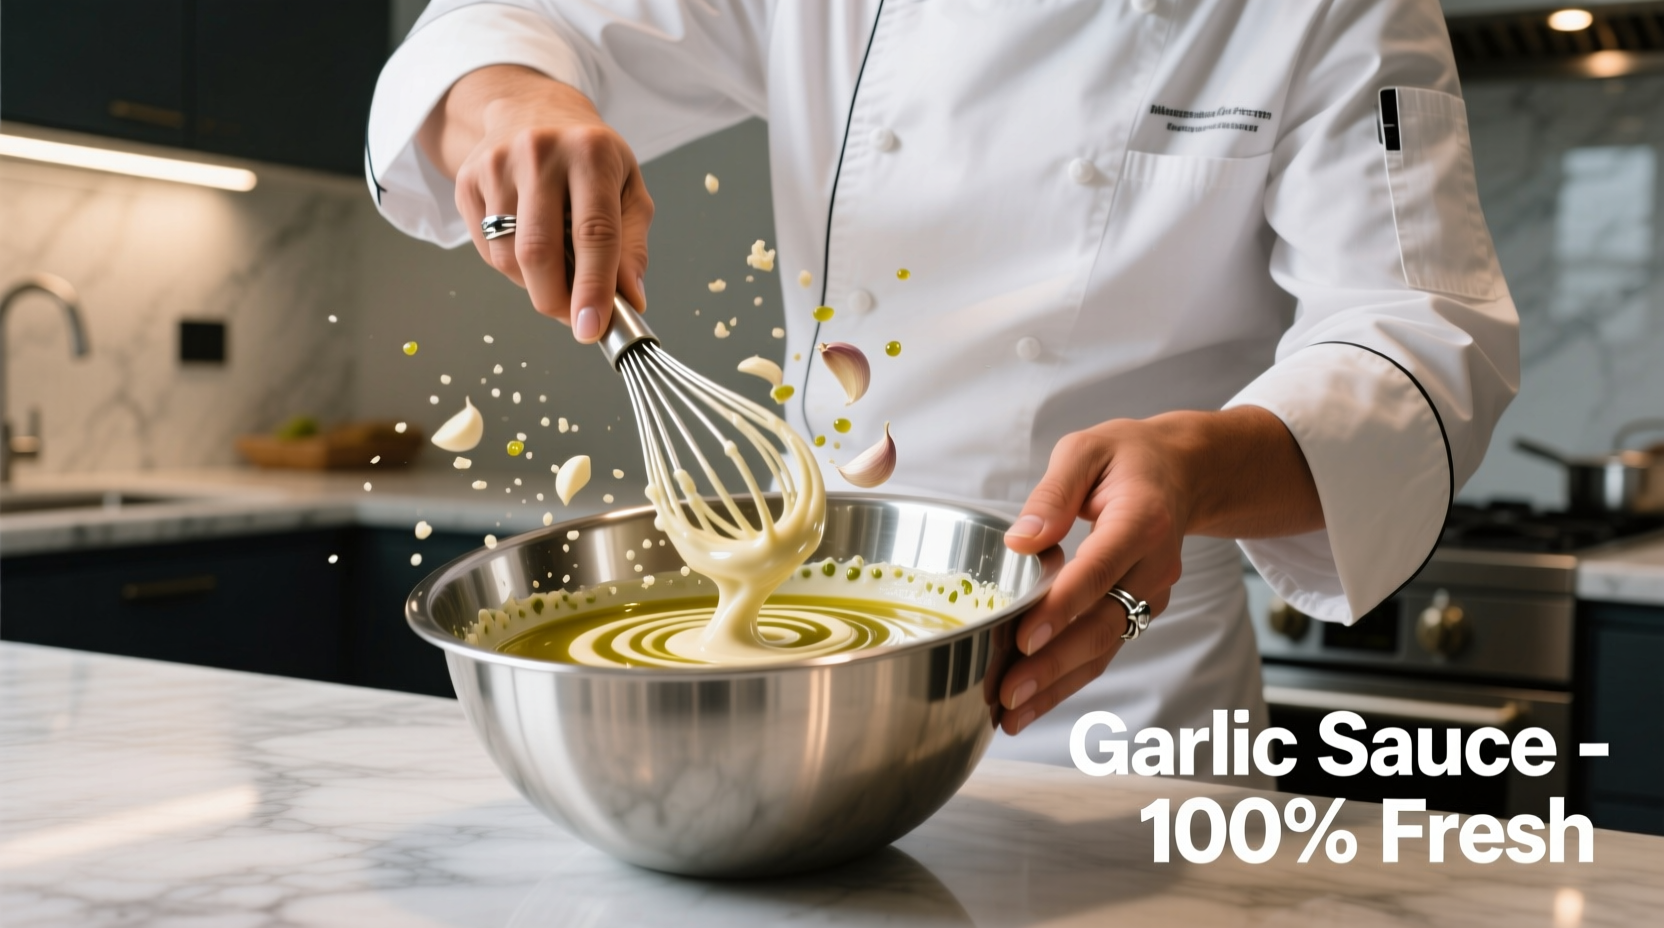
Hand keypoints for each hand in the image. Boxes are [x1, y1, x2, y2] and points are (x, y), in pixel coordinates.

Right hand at [419, 65, 652, 341]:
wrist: (530, 112)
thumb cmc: (589, 158)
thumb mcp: (628, 189)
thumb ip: (632, 246)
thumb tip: (631, 298)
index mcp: (591, 153)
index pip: (593, 233)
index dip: (593, 288)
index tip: (592, 329)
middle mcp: (540, 152)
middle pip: (540, 250)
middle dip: (556, 301)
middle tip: (574, 321)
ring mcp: (497, 165)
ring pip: (508, 256)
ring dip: (534, 286)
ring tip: (557, 277)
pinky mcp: (467, 180)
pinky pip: (487, 249)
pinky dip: (512, 268)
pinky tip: (530, 250)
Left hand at [997, 407, 1321, 734]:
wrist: (1183, 472)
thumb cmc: (1127, 458)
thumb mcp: (1086, 450)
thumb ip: (1053, 492)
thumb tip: (1021, 540)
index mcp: (1142, 519)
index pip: (1099, 569)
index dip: (1064, 606)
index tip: (1025, 637)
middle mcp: (1154, 565)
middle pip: (1103, 623)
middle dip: (1054, 663)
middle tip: (1008, 693)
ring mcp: (1151, 593)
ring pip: (1104, 647)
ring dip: (1058, 685)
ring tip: (1010, 716)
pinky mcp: (1140, 610)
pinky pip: (1104, 649)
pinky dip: (1069, 679)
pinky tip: (1031, 704)